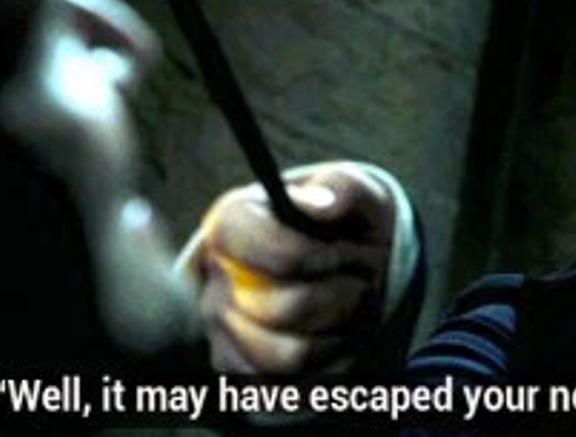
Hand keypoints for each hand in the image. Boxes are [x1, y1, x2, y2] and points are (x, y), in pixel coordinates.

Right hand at [183, 162, 397, 375]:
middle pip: (281, 307)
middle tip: (360, 277)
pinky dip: (334, 363)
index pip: (240, 240)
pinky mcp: (243, 373)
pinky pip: (295, 387)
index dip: (300, 252)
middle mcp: (215, 278)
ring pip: (291, 355)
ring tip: (354, 305)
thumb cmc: (349, 221)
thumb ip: (342, 188)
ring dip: (342, 331)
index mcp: (233, 222)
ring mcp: (223, 331)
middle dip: (341, 294)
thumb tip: (322, 205)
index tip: (337, 251)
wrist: (351, 261)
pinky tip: (340, 333)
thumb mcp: (357, 192)